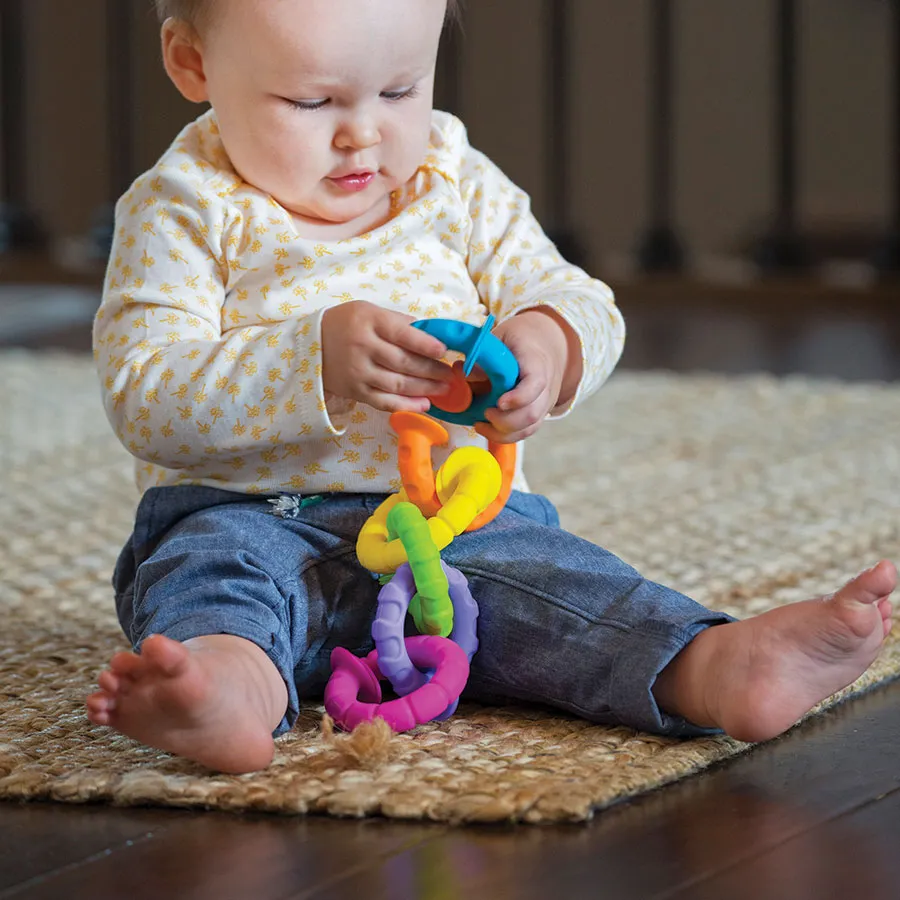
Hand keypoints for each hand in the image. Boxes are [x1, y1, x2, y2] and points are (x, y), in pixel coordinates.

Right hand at [321, 301, 453, 412]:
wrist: (310, 346)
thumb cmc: (345, 324)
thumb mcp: (368, 311)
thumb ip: (397, 322)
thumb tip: (430, 335)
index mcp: (369, 322)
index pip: (403, 334)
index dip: (426, 344)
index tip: (444, 351)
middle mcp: (363, 347)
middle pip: (404, 362)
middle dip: (432, 370)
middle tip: (450, 375)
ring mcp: (359, 372)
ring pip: (397, 384)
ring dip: (425, 389)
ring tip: (444, 389)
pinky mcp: (356, 391)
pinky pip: (384, 402)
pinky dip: (406, 405)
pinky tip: (424, 404)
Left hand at [474, 308, 571, 443]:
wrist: (543, 344)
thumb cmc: (519, 340)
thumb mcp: (500, 339)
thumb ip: (484, 356)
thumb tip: (462, 372)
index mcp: (537, 362)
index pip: (536, 383)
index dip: (519, 397)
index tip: (499, 403)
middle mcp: (546, 386)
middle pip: (532, 413)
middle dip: (505, 421)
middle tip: (484, 414)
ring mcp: (544, 403)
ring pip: (530, 427)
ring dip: (503, 433)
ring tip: (479, 424)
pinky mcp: (538, 414)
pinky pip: (525, 431)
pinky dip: (505, 435)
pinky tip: (487, 428)